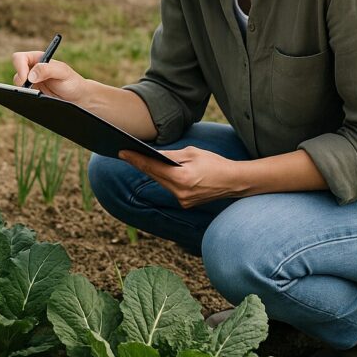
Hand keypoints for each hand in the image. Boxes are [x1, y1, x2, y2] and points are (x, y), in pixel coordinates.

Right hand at [11, 51, 87, 103]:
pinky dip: (25, 97)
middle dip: (20, 81)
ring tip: (36, 95)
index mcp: (38, 59)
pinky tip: (34, 100)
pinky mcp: (32, 92)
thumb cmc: (72, 81)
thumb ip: (47, 70)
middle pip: (16, 71)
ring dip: (23, 90)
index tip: (26, 79)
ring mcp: (31, 81)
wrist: (78, 97)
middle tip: (28, 90)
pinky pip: (22, 94)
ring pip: (17, 84)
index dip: (19, 67)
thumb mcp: (62, 73)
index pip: (20, 58)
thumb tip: (30, 75)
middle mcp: (33, 68)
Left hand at [118, 147, 242, 208]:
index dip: (135, 159)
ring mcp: (183, 200)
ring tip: (137, 159)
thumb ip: (171, 155)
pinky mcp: (185, 203)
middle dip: (141, 164)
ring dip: (152, 172)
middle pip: (154, 176)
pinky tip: (157, 170)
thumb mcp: (192, 153)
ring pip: (161, 183)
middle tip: (125, 152)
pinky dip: (165, 179)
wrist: (234, 182)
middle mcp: (180, 193)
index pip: (152, 167)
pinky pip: (170, 188)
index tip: (122, 152)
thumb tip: (153, 154)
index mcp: (181, 178)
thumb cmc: (214, 163)